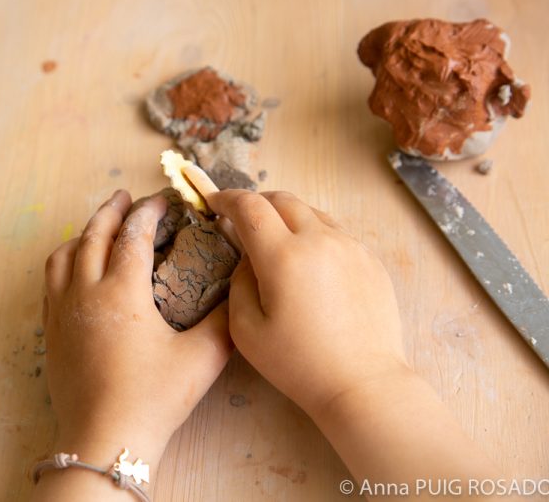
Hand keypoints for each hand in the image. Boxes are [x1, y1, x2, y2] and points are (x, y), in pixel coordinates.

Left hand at [42, 190, 231, 470]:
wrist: (105, 439)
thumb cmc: (154, 398)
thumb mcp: (202, 358)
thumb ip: (224, 320)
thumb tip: (239, 293)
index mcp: (122, 291)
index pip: (134, 235)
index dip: (149, 211)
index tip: (163, 201)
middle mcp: (86, 292)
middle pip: (94, 235)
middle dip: (111, 211)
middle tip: (125, 197)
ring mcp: (62, 311)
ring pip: (64, 255)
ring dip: (83, 233)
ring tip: (98, 227)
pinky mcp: (52, 331)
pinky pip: (50, 282)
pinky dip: (64, 261)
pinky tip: (76, 269)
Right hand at [206, 190, 407, 416]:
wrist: (363, 384)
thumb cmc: (298, 364)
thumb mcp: (246, 329)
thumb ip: (239, 282)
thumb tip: (249, 259)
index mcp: (284, 256)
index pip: (250, 207)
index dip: (227, 198)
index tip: (214, 202)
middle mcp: (320, 241)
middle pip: (283, 200)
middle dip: (256, 203)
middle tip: (242, 219)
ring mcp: (351, 247)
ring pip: (312, 212)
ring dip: (287, 217)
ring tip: (276, 240)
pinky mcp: (370, 261)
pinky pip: (336, 233)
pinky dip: (314, 235)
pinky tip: (309, 263)